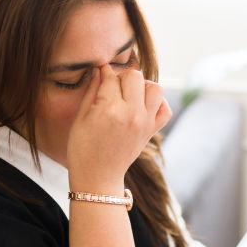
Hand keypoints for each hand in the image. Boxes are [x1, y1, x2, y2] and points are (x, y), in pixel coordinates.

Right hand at [67, 64, 171, 190]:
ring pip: (156, 88)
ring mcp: (144, 123)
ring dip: (143, 86)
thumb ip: (91, 91)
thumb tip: (99, 70)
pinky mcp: (151, 131)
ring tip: (130, 95)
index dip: (103, 72)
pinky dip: (158, 103)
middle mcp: (131, 114)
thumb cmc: (82, 148)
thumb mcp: (80, 118)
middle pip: (135, 76)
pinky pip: (165, 109)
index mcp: (109, 109)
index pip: (111, 76)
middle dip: (123, 77)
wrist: (98, 177)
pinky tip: (143, 106)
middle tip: (113, 87)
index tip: (100, 72)